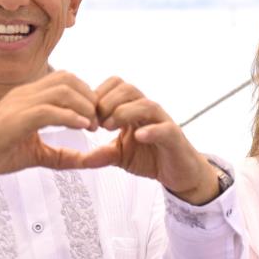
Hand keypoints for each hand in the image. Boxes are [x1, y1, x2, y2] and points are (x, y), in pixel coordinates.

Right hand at [0, 70, 100, 186]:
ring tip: (92, 126)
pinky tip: (82, 127)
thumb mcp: (36, 154)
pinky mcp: (13, 121)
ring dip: (83, 107)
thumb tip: (85, 161)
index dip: (87, 94)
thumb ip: (60, 155)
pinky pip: (47, 110)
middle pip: (67, 79)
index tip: (97, 117)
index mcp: (29, 97)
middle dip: (89, 97)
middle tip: (98, 121)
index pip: (65, 79)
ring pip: (61, 91)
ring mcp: (18, 105)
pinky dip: (69, 117)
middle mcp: (24, 95)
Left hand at [81, 77, 220, 204]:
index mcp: (133, 109)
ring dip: (123, 112)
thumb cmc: (151, 158)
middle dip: (107, 102)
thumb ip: (102, 154)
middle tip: (97, 123)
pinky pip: (164, 128)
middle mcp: (148, 110)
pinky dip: (150, 130)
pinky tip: (138, 136)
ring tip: (110, 128)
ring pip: (145, 104)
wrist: (178, 173)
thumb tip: (80, 158)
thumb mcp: (120, 156)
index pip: (115, 85)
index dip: (98, 96)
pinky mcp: (174, 137)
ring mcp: (162, 122)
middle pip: (127, 88)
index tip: (88, 117)